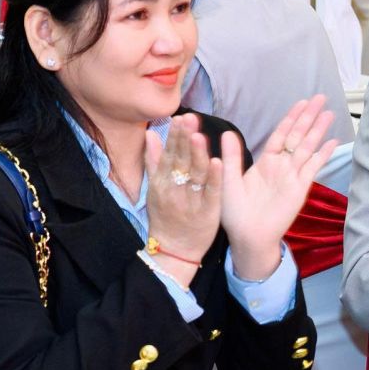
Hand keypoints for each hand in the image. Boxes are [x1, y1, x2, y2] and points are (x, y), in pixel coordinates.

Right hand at [143, 113, 223, 286]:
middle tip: (189, 119)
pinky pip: (211, 193)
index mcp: (162, 183)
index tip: (179, 117)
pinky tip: (218, 162)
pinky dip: (214, 178)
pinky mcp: (207, 212)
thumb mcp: (154, 189)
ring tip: (199, 136)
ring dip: (197, 155)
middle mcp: (174, 190)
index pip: (168, 155)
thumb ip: (153, 161)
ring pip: (195, 175)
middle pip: (180, 161)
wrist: (173, 252)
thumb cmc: (166, 217)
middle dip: (184, 139)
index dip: (174, 137)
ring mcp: (191, 201)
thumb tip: (150, 134)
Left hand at [219, 97, 337, 279]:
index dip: (291, 118)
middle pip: (298, 135)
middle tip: (321, 97)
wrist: (248, 237)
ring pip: (308, 147)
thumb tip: (227, 132)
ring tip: (329, 113)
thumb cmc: (235, 213)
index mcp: (265, 162)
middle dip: (309, 117)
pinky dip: (323, 154)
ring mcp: (293, 176)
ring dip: (318, 130)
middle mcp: (281, 165)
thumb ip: (232, 157)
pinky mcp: (301, 188)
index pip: (280, 134)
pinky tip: (333, 142)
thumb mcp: (228, 180)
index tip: (301, 102)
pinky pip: (313, 167)